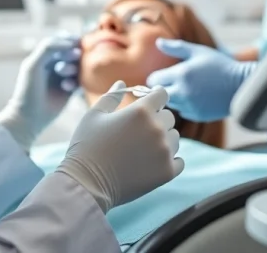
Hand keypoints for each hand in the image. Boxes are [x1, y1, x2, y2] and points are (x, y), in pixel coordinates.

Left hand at [0, 33, 81, 150]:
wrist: (29, 117)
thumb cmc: (28, 89)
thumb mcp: (33, 64)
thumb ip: (49, 47)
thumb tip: (71, 42)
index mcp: (44, 56)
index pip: (61, 40)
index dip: (69, 39)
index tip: (74, 43)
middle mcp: (54, 64)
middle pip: (72, 52)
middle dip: (71, 54)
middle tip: (70, 58)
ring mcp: (63, 77)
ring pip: (77, 66)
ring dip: (72, 67)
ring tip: (63, 73)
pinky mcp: (70, 90)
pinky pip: (80, 81)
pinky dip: (75, 81)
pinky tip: (66, 87)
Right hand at [56, 81, 183, 212]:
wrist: (87, 183)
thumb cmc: (87, 146)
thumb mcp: (94, 115)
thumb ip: (112, 96)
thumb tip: (123, 82)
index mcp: (141, 111)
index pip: (162, 94)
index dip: (155, 97)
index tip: (150, 103)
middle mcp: (157, 129)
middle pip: (169, 117)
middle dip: (157, 120)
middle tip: (138, 131)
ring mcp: (164, 152)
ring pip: (174, 138)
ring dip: (163, 140)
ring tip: (142, 149)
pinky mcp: (167, 172)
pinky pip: (179, 161)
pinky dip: (169, 161)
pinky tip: (152, 163)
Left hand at [145, 38, 256, 121]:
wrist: (242, 86)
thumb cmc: (220, 65)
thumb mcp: (198, 51)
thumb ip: (176, 47)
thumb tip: (158, 42)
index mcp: (181, 74)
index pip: (153, 80)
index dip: (156, 77)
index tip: (163, 75)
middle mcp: (183, 92)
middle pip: (159, 95)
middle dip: (162, 88)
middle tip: (171, 83)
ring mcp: (190, 106)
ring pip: (170, 104)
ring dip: (173, 97)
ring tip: (187, 89)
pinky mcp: (197, 116)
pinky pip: (183, 112)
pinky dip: (185, 106)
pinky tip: (196, 98)